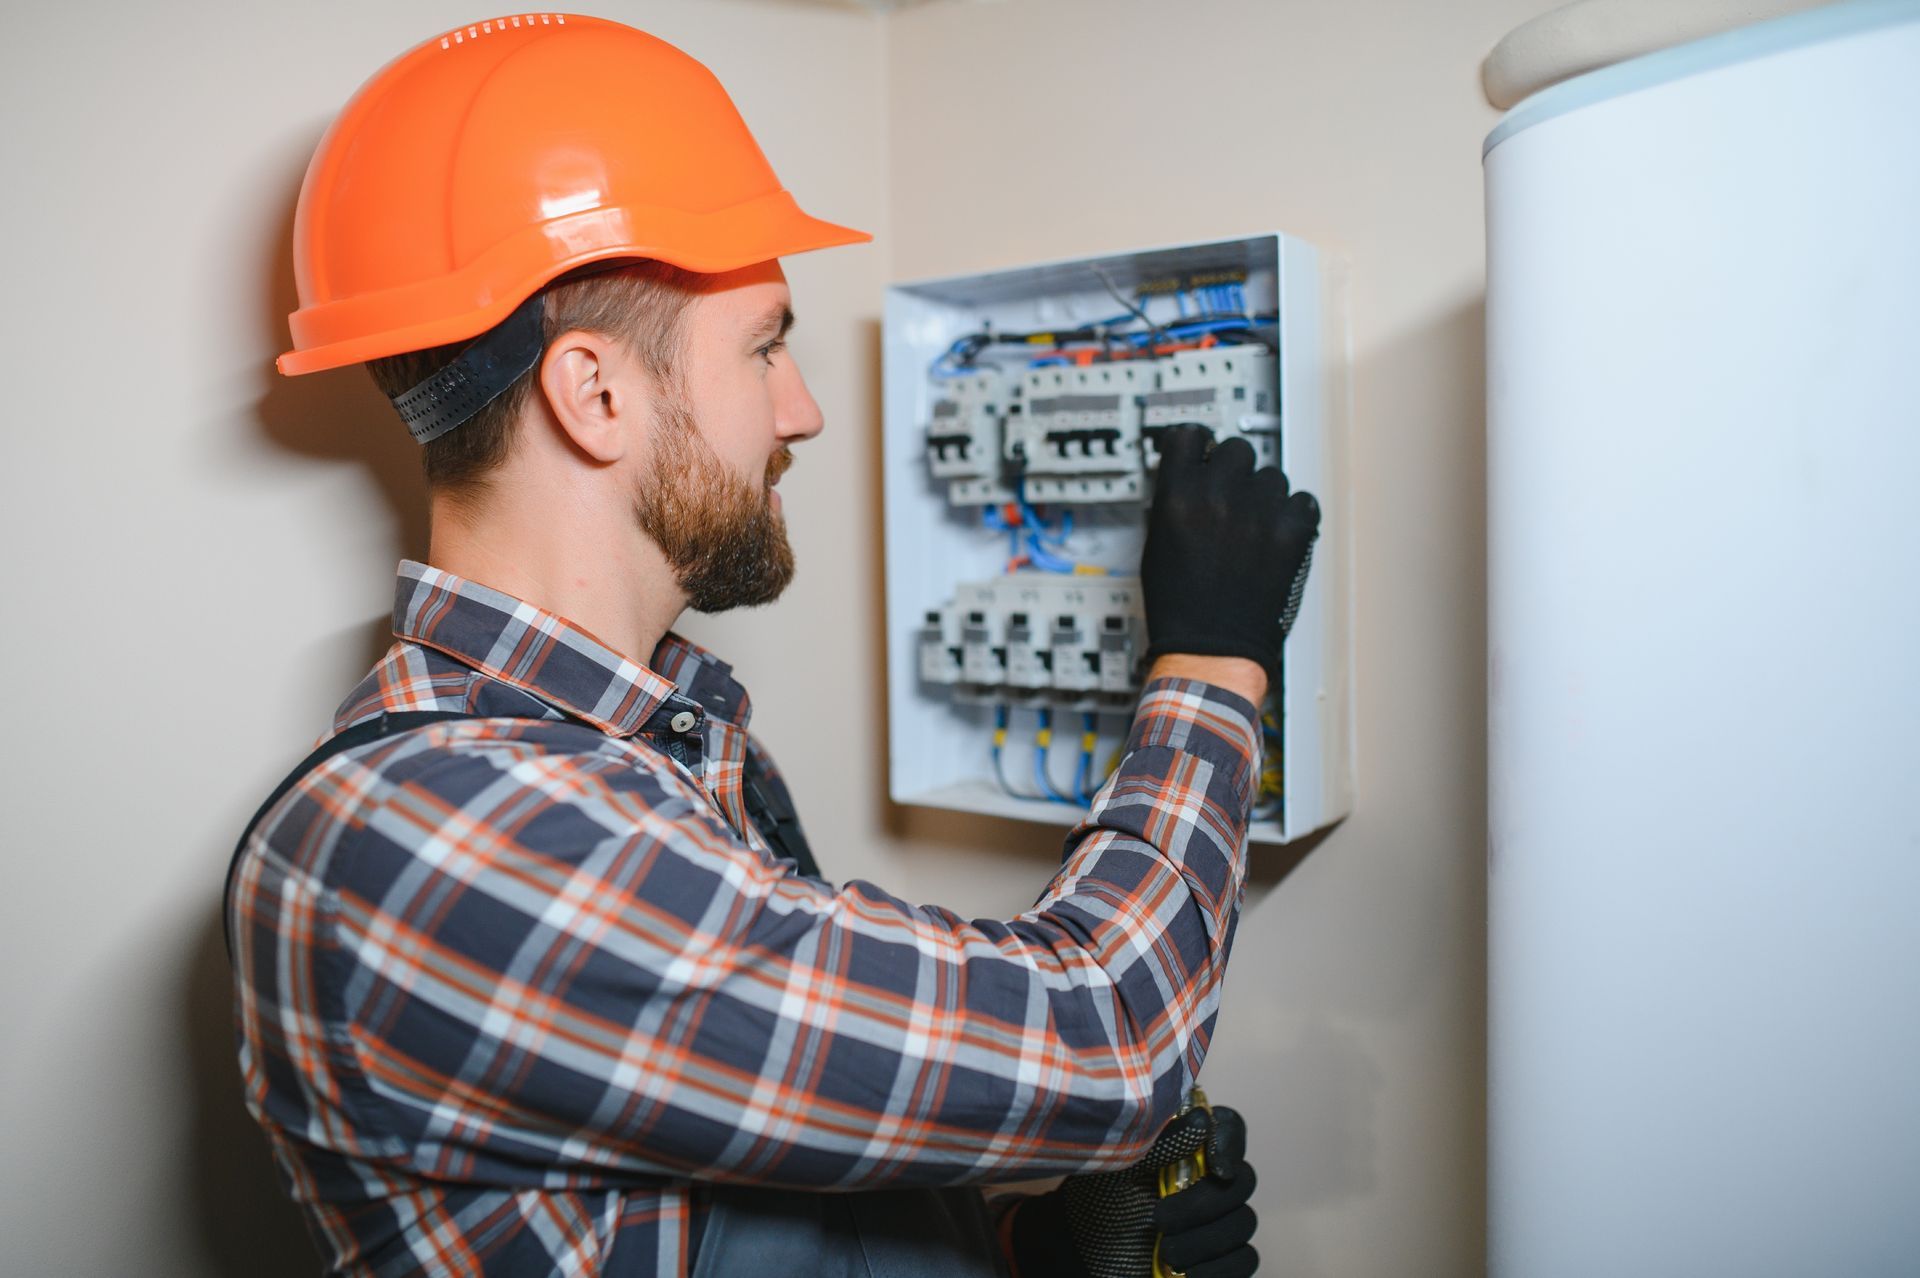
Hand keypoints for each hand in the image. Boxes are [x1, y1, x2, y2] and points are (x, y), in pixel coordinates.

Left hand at [1005, 1102, 1258, 1277]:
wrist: (1085, 1247)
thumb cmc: (1101, 1198)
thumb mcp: (1122, 1166)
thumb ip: (1162, 1143)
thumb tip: (1203, 1119)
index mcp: (1189, 1145)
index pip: (1231, 1127)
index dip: (1230, 1144)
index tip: (1215, 1168)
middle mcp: (1212, 1178)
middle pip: (1243, 1181)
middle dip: (1203, 1204)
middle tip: (1160, 1219)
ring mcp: (1221, 1218)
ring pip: (1244, 1223)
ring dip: (1205, 1241)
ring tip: (1167, 1253)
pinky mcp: (1223, 1256)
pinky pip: (1245, 1260)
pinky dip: (1220, 1268)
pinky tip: (1188, 1271)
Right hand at [1141, 425, 1320, 687]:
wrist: (1213, 648)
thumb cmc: (1181, 606)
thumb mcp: (1157, 543)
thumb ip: (1176, 501)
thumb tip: (1194, 476)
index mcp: (1178, 497)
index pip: (1190, 435)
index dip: (1198, 445)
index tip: (1204, 452)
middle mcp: (1219, 496)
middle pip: (1237, 449)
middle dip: (1234, 471)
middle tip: (1232, 498)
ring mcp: (1260, 512)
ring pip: (1272, 476)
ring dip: (1265, 495)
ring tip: (1254, 528)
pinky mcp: (1293, 532)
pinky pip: (1303, 501)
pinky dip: (1294, 515)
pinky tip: (1278, 535)